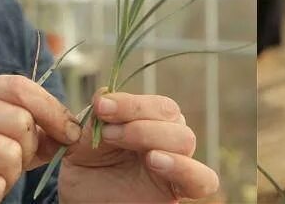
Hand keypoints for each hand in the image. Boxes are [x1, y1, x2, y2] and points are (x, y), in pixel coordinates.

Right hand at [0, 75, 79, 202]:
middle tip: (4, 167)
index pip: (20, 87)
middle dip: (25, 153)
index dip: (52, 109)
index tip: (71, 133)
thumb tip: (74, 130)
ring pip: (10, 155)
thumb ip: (36, 132)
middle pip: (22, 122)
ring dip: (7, 178)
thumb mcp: (4, 143)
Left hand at [57, 89, 218, 202]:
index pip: (158, 106)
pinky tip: (155, 160)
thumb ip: (97, 116)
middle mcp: (167, 141)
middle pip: (174, 118)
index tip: (102, 105)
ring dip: (151, 135)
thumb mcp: (83, 136)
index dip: (132, 103)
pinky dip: (185, 167)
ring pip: (186, 140)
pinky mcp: (179, 191)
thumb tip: (106, 91)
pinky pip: (204, 180)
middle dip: (138, 120)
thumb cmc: (84, 167)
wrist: (80, 199)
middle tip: (107, 132)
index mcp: (151, 122)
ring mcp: (175, 166)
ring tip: (121, 142)